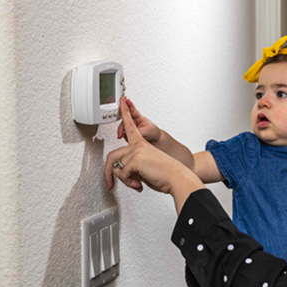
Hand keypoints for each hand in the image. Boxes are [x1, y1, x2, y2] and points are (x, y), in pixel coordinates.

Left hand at [105, 97, 204, 211]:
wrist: (177, 179)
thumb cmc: (165, 175)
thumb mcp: (144, 169)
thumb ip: (131, 167)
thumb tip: (118, 172)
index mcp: (142, 143)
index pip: (130, 125)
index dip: (125, 112)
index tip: (122, 101)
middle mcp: (138, 144)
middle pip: (112, 156)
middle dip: (109, 173)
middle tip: (111, 184)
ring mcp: (136, 150)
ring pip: (116, 167)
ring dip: (123, 180)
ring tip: (135, 184)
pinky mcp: (135, 158)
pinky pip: (122, 173)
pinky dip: (128, 183)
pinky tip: (139, 184)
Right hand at [117, 98, 160, 144]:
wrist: (154, 139)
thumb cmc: (152, 131)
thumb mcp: (146, 131)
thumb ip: (137, 131)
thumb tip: (129, 133)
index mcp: (138, 117)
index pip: (132, 110)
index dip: (129, 105)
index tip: (125, 100)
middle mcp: (133, 120)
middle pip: (124, 119)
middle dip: (121, 122)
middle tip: (118, 124)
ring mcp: (130, 127)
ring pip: (122, 127)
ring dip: (121, 131)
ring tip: (121, 135)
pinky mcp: (128, 133)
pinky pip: (123, 134)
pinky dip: (123, 136)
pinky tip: (125, 139)